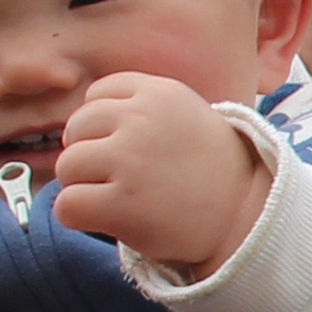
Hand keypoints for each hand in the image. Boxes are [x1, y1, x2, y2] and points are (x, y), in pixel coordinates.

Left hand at [52, 72, 268, 270]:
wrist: (245, 216)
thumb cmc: (209, 170)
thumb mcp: (184, 115)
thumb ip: (139, 107)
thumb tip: (79, 123)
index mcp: (159, 93)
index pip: (96, 95)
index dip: (105, 125)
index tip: (131, 148)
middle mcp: (141, 120)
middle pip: (76, 129)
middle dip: (91, 154)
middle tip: (125, 178)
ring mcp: (130, 160)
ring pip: (67, 166)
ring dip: (84, 186)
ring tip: (119, 197)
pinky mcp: (121, 203)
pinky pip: (67, 205)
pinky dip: (78, 216)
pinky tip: (108, 219)